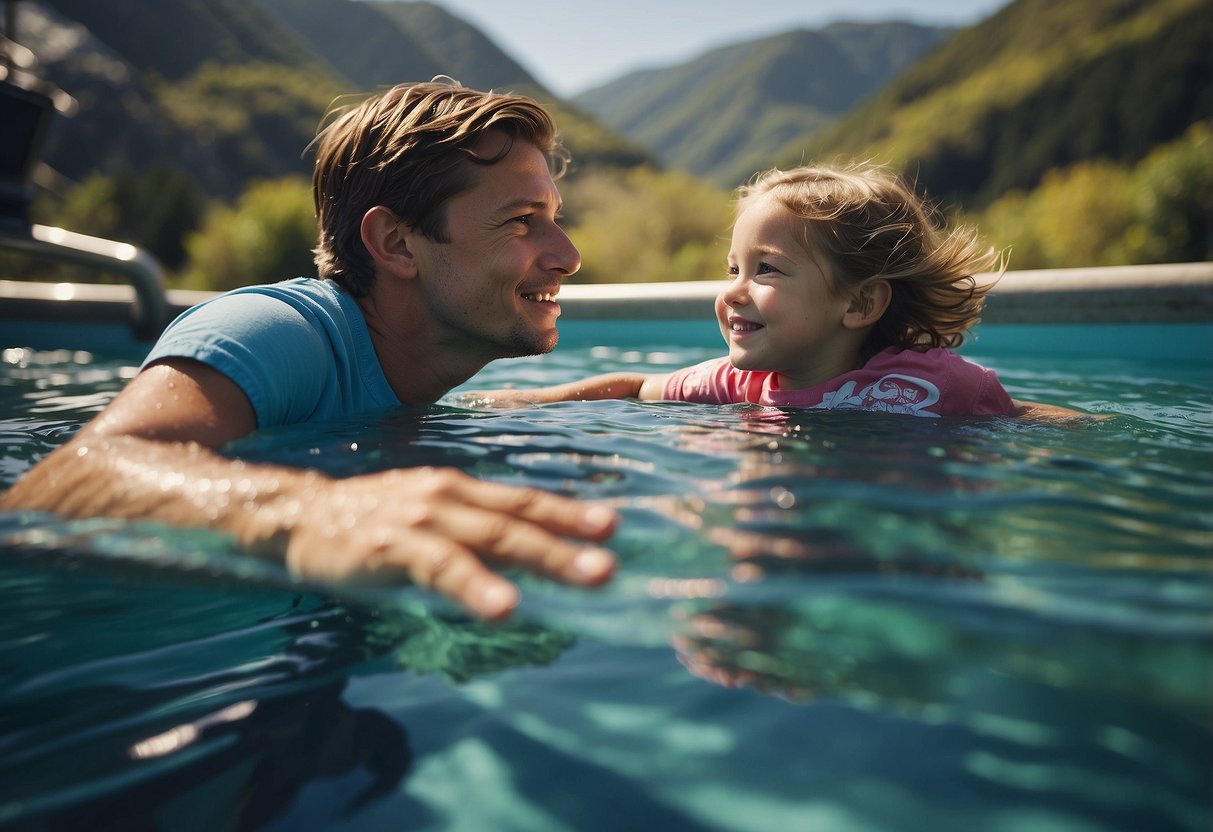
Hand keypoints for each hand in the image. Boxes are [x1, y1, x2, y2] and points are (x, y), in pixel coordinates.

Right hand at [273, 467, 617, 619]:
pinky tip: (505, 608)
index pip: (522, 501)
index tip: (611, 525)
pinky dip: (477, 586)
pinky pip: (442, 567)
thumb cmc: (370, 523)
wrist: (298, 515)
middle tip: (613, 562)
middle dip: (570, 539)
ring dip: (544, 557)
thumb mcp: (426, 519)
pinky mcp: (392, 545)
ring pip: (492, 538)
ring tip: (588, 577)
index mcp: (458, 490)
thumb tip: (520, 561)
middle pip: (519, 519)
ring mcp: (421, 518)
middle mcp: (447, 496)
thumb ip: (468, 535)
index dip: (567, 512)